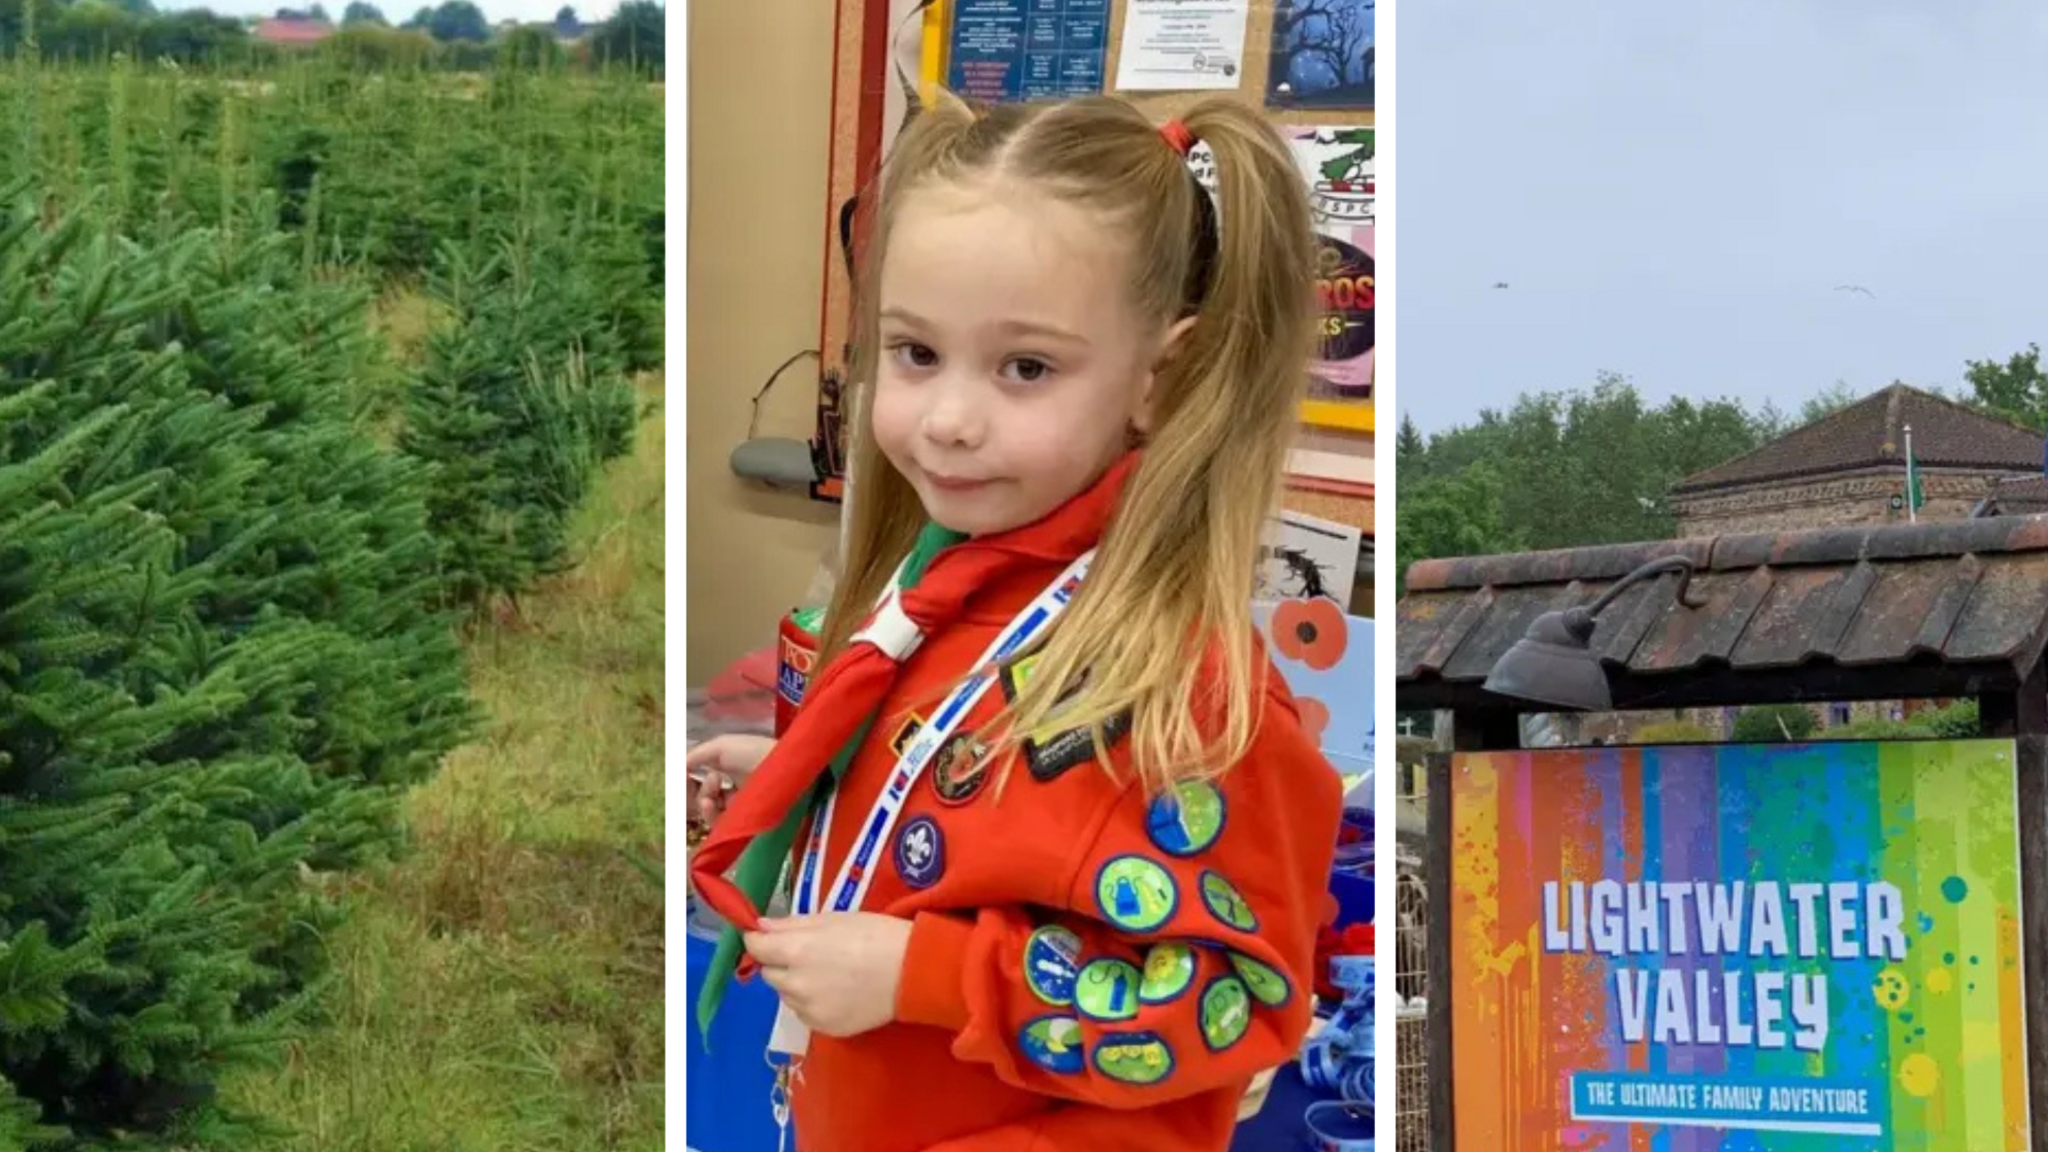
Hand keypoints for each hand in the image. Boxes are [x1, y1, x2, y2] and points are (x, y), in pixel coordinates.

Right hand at [686, 734, 775, 825]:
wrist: (779, 769)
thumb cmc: (753, 751)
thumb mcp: (721, 746)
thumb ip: (696, 755)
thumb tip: (677, 766)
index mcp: (727, 768)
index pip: (699, 781)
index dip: (687, 782)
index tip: (678, 778)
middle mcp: (731, 788)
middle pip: (700, 798)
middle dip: (690, 792)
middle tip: (686, 785)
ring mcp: (736, 806)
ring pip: (706, 811)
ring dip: (701, 799)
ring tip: (711, 788)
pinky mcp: (740, 822)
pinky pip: (716, 823)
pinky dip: (707, 813)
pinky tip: (708, 802)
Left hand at [745, 913, 912, 1038]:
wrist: (912, 972)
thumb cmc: (874, 934)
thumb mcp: (832, 918)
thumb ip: (791, 925)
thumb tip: (759, 926)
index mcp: (796, 952)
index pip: (756, 947)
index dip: (758, 939)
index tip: (765, 936)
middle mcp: (796, 985)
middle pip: (769, 974)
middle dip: (780, 963)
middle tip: (807, 953)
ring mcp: (809, 1011)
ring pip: (787, 996)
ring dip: (796, 985)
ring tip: (828, 974)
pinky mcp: (825, 1029)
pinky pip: (805, 1013)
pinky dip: (813, 1003)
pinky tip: (838, 992)